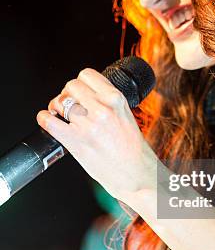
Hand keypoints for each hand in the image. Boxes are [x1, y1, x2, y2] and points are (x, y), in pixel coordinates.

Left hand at [36, 68, 160, 202]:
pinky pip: (49, 121)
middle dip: (67, 93)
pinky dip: (44, 118)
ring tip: (58, 113)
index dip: (79, 82)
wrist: (135, 174)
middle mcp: (102, 108)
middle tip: (68, 103)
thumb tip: (88, 95)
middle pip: (71, 85)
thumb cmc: (133, 149)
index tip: (78, 90)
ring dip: (55, 106)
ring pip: (59, 101)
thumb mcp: (126, 115)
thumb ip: (109, 103)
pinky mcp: (76, 141)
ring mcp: (88, 125)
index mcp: (116, 99)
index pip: (87, 75)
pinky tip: (48, 120)